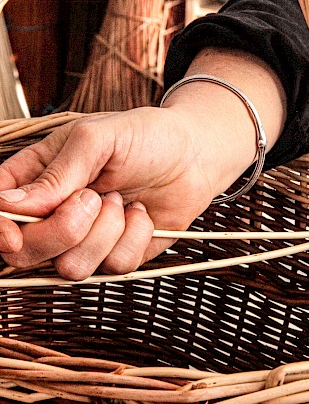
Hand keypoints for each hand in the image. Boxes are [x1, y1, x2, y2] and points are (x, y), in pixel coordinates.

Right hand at [0, 48, 285, 280]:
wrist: (194, 156)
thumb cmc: (146, 137)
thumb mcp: (98, 139)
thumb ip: (56, 172)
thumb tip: (9, 205)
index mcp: (37, 179)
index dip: (0, 229)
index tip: (13, 234)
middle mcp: (56, 214)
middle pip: (26, 253)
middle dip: (64, 230)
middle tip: (94, 198)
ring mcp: (87, 239)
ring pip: (71, 267)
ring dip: (105, 231)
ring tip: (123, 199)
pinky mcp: (118, 254)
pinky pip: (114, 266)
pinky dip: (134, 237)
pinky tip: (142, 213)